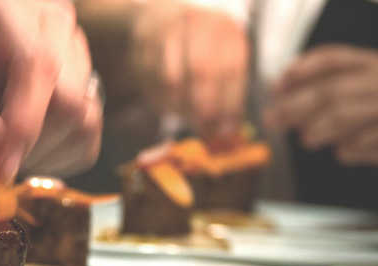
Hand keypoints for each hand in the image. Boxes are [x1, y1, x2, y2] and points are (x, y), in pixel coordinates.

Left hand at [0, 0, 102, 179]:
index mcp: (13, 8)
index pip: (38, 67)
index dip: (24, 124)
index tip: (1, 164)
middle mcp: (56, 24)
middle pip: (69, 101)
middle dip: (32, 145)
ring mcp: (76, 50)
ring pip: (85, 120)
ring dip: (47, 153)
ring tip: (10, 156)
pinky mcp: (86, 77)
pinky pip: (89, 130)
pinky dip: (61, 153)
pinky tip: (29, 151)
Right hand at [128, 1, 247, 136]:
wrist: (163, 25)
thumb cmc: (201, 52)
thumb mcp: (223, 63)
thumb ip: (229, 95)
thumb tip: (227, 130)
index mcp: (227, 30)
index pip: (232, 69)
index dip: (229, 103)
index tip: (226, 129)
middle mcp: (199, 25)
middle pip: (201, 71)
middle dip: (203, 107)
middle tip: (203, 128)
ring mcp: (169, 31)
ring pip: (172, 79)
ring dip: (180, 107)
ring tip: (187, 118)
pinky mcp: (145, 43)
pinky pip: (151, 81)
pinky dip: (161, 101)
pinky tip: (170, 107)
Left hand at [262, 44, 377, 177]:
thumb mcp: (368, 85)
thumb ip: (331, 85)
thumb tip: (283, 94)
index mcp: (373, 64)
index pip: (330, 58)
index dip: (299, 71)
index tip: (276, 86)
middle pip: (327, 92)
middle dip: (293, 108)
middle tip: (272, 120)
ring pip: (338, 120)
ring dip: (314, 132)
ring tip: (306, 140)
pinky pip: (355, 146)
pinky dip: (343, 151)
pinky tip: (343, 152)